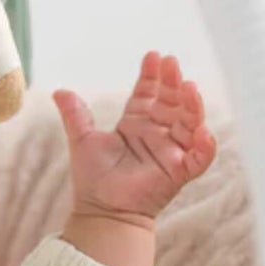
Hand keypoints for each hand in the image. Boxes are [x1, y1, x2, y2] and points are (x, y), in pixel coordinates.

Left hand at [55, 52, 216, 225]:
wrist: (100, 209)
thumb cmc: (93, 177)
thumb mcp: (82, 139)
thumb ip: (75, 114)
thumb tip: (59, 90)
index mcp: (136, 124)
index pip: (148, 94)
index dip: (152, 76)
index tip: (154, 56)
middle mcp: (157, 135)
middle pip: (171, 104)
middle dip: (172, 83)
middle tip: (172, 63)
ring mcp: (170, 152)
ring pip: (188, 125)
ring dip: (191, 107)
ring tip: (190, 88)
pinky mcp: (179, 173)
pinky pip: (198, 159)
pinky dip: (205, 147)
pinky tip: (203, 132)